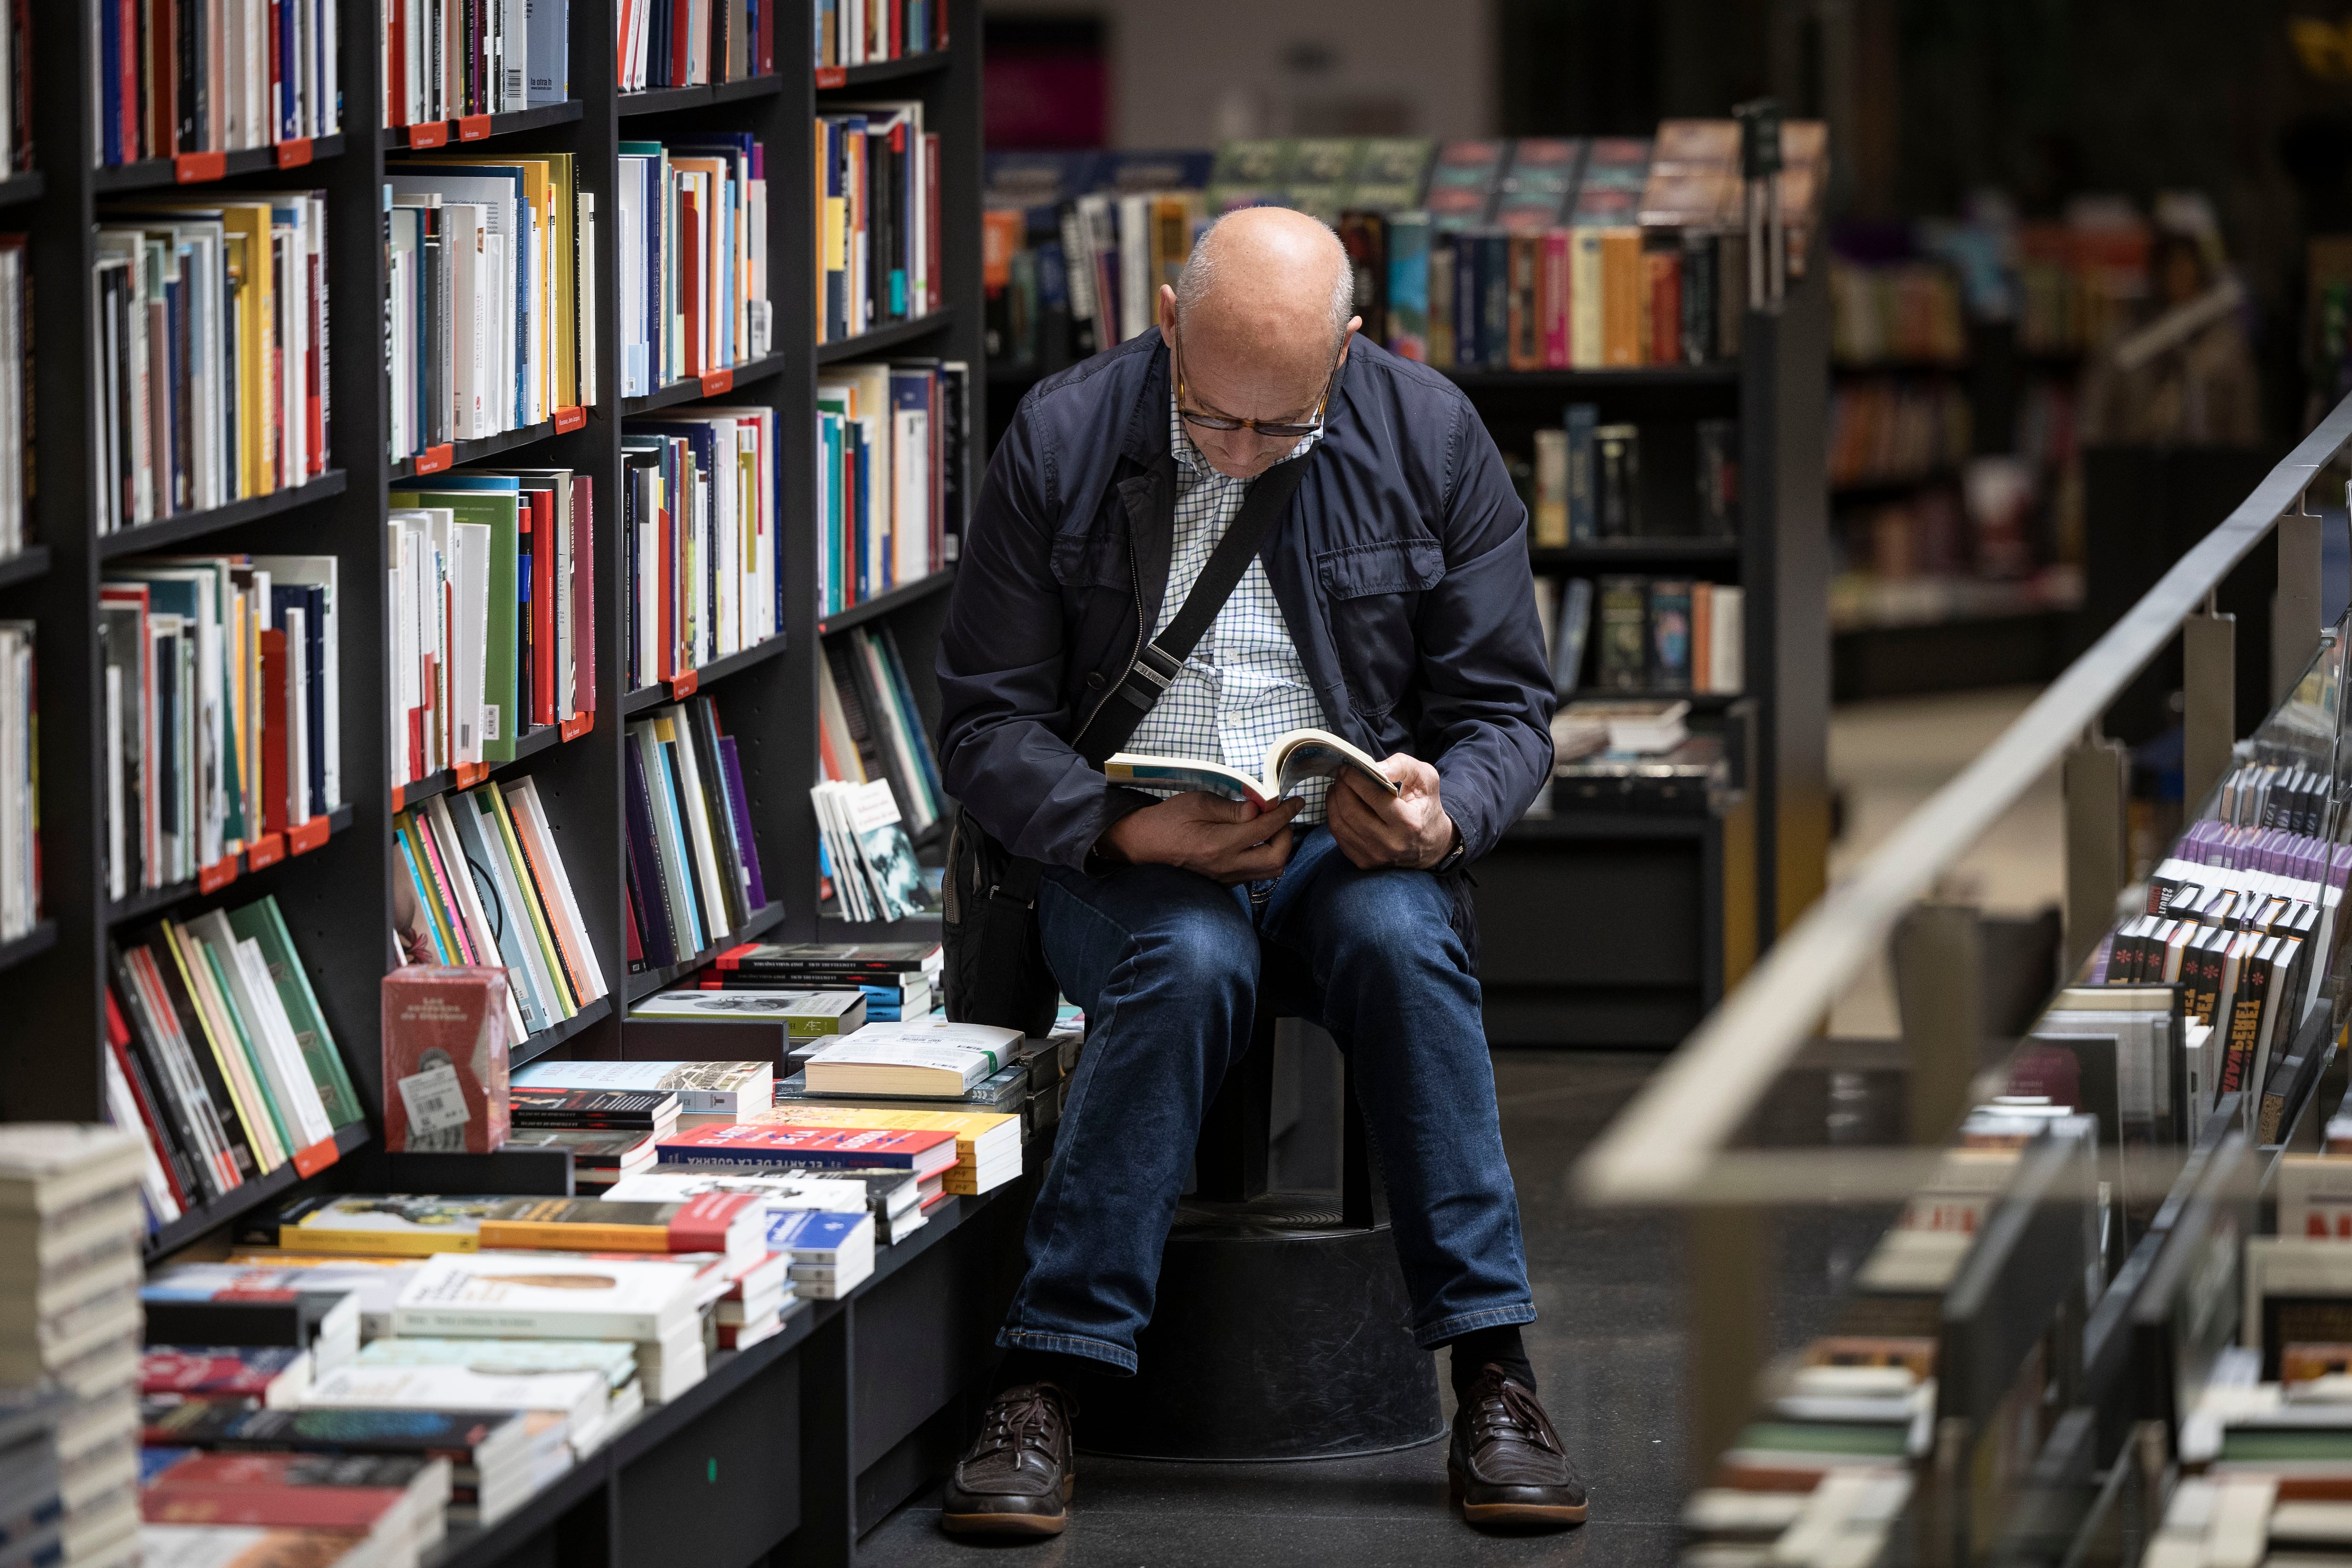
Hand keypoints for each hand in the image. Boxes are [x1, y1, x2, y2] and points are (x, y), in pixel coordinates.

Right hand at [1098, 793, 1303, 884]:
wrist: (1141, 844)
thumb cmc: (1167, 819)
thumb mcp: (1198, 802)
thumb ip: (1232, 808)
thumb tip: (1261, 809)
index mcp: (1220, 844)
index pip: (1266, 830)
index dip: (1285, 814)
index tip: (1295, 801)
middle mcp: (1226, 866)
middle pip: (1277, 858)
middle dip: (1287, 835)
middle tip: (1281, 816)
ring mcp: (1225, 877)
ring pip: (1269, 871)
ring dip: (1279, 849)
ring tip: (1271, 829)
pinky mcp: (1222, 882)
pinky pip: (1254, 875)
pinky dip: (1265, 858)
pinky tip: (1257, 842)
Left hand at [1329, 754, 1455, 870]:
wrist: (1433, 846)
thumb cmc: (1427, 807)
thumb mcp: (1426, 779)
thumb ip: (1403, 766)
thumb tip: (1375, 767)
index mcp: (1408, 822)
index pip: (1373, 797)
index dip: (1355, 778)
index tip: (1347, 766)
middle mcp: (1391, 843)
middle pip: (1352, 811)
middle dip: (1341, 788)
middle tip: (1340, 775)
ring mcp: (1376, 856)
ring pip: (1341, 825)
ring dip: (1333, 801)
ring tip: (1337, 787)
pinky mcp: (1365, 862)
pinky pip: (1340, 837)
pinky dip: (1334, 817)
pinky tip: (1337, 804)